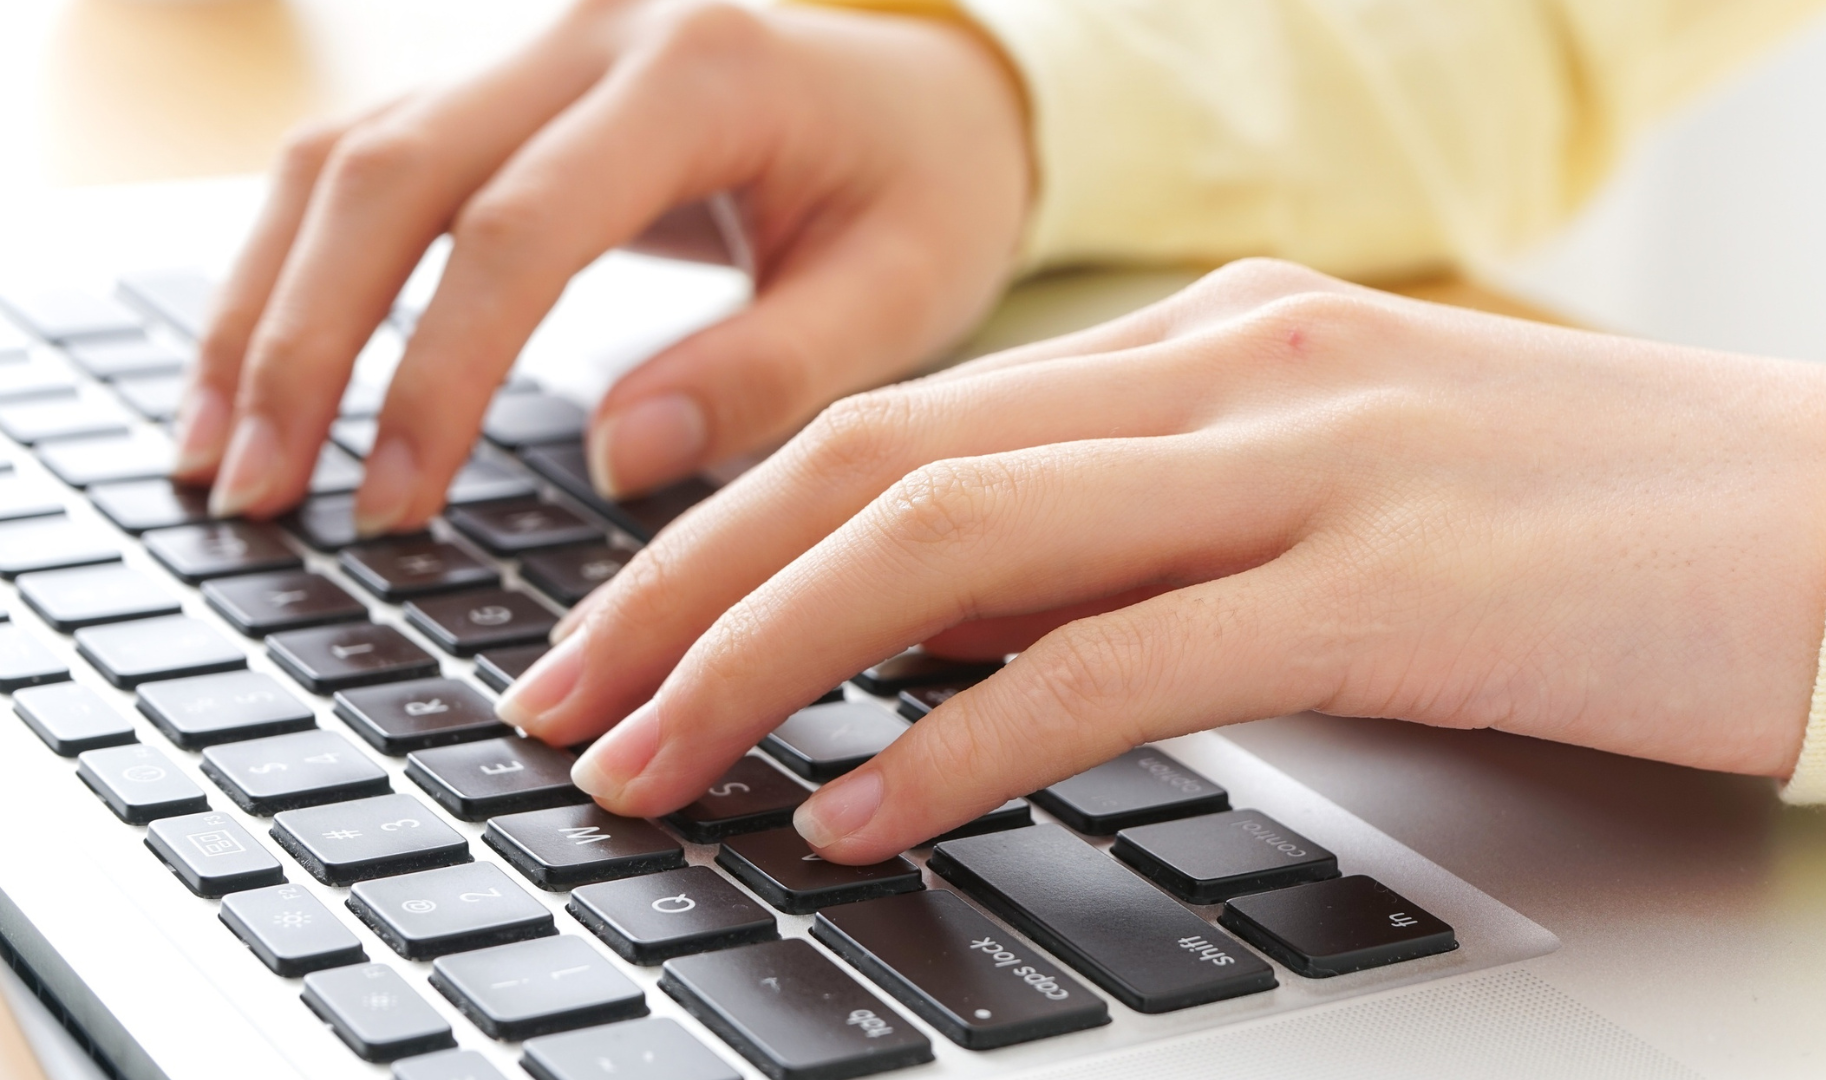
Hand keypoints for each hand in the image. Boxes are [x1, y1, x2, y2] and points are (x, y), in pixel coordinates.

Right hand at [180, 0, 1028, 531]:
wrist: (935, 93)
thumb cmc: (930, 192)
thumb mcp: (901, 294)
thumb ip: (769, 374)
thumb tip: (616, 459)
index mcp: (702, 73)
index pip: (522, 227)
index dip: (438, 372)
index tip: (392, 503)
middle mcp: (594, 32)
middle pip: (388, 173)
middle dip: (303, 344)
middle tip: (258, 496)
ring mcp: (538, 46)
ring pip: (345, 158)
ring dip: (266, 309)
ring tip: (222, 459)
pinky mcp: (509, 88)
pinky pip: (366, 165)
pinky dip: (299, 270)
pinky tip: (261, 374)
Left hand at [504, 259, 1825, 862]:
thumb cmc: (1587, 524)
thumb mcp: (1329, 491)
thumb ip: (1139, 534)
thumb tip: (945, 631)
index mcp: (1208, 345)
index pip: (902, 421)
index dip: (726, 527)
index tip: (614, 626)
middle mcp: (1230, 376)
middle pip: (881, 466)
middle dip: (685, 589)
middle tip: (561, 703)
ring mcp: (1306, 470)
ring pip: (957, 547)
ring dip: (767, 662)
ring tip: (648, 767)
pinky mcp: (1387, 591)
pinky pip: (1118, 666)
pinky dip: (962, 742)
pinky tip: (857, 814)